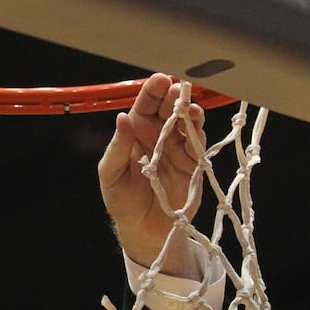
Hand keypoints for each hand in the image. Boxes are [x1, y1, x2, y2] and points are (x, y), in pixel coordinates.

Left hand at [98, 73, 206, 278]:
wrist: (143, 230)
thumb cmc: (122, 200)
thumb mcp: (110, 173)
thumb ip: (118, 146)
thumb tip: (122, 117)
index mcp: (137, 132)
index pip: (146, 104)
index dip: (154, 90)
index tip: (161, 80)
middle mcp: (159, 135)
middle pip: (170, 108)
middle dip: (175, 97)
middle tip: (178, 90)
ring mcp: (178, 148)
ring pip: (187, 123)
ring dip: (190, 113)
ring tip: (190, 108)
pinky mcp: (194, 163)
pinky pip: (198, 144)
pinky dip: (198, 134)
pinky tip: (196, 126)